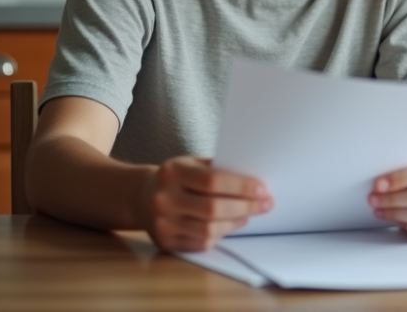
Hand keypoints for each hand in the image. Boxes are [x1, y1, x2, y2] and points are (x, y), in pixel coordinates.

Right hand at [139, 156, 272, 251]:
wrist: (141, 196)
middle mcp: (164, 198)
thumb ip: (218, 169)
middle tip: (265, 204)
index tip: (262, 189)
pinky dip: (220, 235)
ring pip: (208, 230)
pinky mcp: (165, 242)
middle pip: (212, 209)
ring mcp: (162, 223)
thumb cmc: (176, 177)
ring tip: (249, 214)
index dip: (241, 187)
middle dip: (245, 207)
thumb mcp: (192, 163)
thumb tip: (255, 181)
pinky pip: (200, 243)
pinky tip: (231, 225)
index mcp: (173, 172)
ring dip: (235, 223)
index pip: (213, 180)